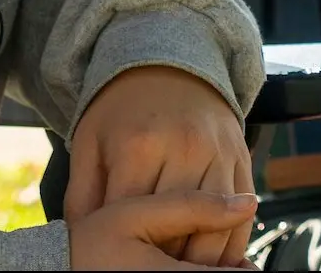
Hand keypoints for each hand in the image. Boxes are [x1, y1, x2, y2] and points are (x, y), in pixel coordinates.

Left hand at [66, 66, 252, 265]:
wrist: (171, 67)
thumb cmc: (123, 112)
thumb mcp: (90, 143)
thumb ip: (81, 196)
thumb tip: (78, 243)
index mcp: (139, 145)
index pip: (132, 220)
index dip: (123, 250)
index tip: (117, 262)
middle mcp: (184, 148)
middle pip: (176, 231)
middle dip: (161, 260)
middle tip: (147, 267)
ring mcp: (218, 154)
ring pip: (214, 232)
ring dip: (197, 262)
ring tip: (175, 267)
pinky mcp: (243, 161)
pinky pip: (242, 220)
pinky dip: (228, 249)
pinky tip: (208, 259)